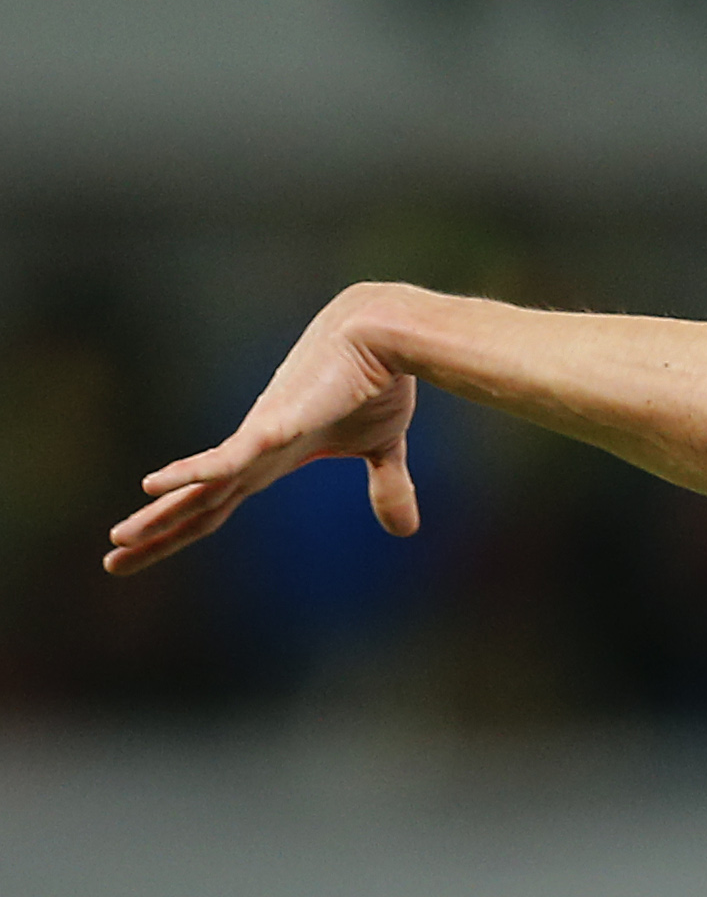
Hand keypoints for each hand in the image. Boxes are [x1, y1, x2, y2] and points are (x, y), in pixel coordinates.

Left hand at [103, 285, 419, 575]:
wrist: (384, 336)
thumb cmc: (379, 381)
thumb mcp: (384, 448)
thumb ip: (388, 488)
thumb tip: (404, 531)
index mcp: (271, 460)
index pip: (214, 504)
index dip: (179, 530)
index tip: (141, 551)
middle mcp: (253, 451)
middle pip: (195, 502)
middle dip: (154, 532)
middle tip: (112, 559)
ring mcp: (259, 438)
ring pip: (199, 485)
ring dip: (159, 514)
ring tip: (118, 538)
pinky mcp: (273, 425)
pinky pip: (226, 457)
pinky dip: (190, 472)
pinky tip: (153, 484)